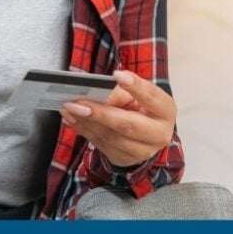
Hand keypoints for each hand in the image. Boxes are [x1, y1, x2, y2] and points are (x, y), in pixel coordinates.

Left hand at [59, 70, 176, 168]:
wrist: (144, 134)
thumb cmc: (139, 107)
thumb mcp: (135, 95)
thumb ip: (118, 92)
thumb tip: (95, 95)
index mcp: (164, 110)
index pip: (152, 97)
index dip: (136, 86)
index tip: (117, 75)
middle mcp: (158, 134)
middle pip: (127, 125)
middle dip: (99, 113)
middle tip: (77, 102)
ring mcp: (142, 151)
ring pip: (110, 137)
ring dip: (85, 122)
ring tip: (68, 107)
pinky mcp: (124, 159)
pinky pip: (101, 144)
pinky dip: (83, 130)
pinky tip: (71, 118)